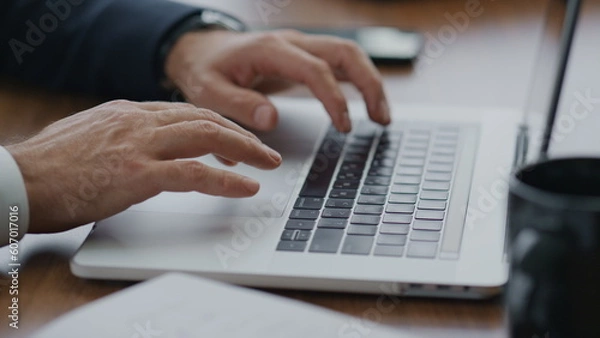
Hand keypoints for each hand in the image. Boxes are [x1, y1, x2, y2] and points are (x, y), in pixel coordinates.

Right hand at [5, 100, 281, 232]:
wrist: (18, 180)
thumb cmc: (49, 166)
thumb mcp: (90, 137)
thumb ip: (123, 136)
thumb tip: (144, 145)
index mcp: (129, 112)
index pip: (187, 112)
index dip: (219, 126)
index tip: (235, 141)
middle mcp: (139, 121)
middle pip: (206, 119)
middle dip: (242, 135)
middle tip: (266, 152)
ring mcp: (139, 145)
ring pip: (208, 137)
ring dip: (245, 151)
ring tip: (268, 164)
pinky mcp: (137, 174)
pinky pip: (194, 174)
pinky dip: (226, 180)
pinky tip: (247, 187)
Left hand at [164, 30, 389, 132]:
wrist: (202, 50)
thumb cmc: (206, 70)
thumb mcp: (208, 90)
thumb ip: (237, 105)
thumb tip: (271, 120)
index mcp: (271, 50)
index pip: (315, 70)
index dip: (334, 99)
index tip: (345, 126)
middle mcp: (292, 43)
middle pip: (345, 52)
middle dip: (369, 84)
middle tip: (380, 119)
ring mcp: (301, 48)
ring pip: (349, 54)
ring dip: (370, 82)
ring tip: (381, 117)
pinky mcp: (304, 57)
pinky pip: (340, 63)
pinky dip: (359, 82)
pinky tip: (367, 105)